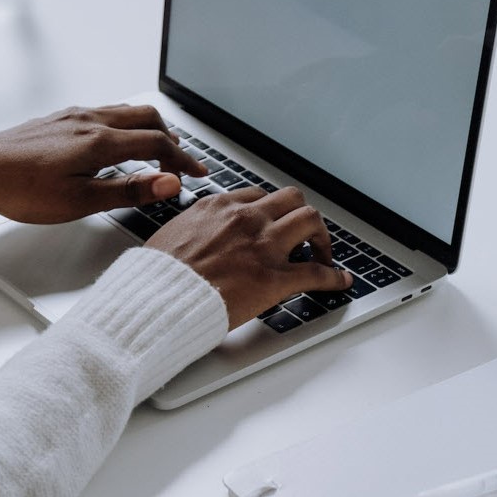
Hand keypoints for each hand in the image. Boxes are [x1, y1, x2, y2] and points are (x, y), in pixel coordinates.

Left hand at [0, 104, 206, 222]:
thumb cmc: (19, 191)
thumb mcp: (79, 202)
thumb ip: (128, 190)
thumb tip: (168, 182)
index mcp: (99, 141)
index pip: (158, 144)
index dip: (184, 160)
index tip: (198, 174)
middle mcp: (90, 120)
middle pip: (149, 118)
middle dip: (172, 140)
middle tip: (180, 164)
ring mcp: (74, 116)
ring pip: (127, 111)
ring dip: (150, 129)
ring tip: (156, 153)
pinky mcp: (60, 118)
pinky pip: (106, 112)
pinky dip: (126, 125)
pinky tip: (117, 145)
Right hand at [146, 186, 352, 328]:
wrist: (155, 300)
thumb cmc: (156, 276)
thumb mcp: (171, 234)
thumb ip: (194, 228)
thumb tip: (196, 234)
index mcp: (219, 207)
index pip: (259, 196)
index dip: (273, 210)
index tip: (276, 221)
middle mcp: (246, 219)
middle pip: (292, 199)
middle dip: (302, 215)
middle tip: (305, 234)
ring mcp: (263, 246)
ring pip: (311, 221)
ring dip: (322, 237)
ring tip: (324, 253)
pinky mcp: (274, 278)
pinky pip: (316, 272)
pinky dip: (334, 277)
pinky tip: (340, 281)